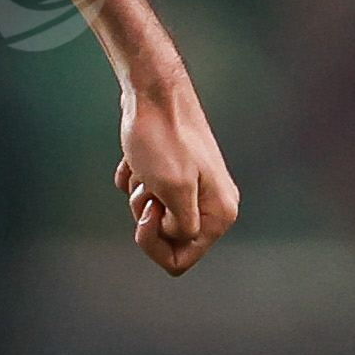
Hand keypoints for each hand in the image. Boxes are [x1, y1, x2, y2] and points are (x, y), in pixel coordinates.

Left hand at [116, 80, 238, 274]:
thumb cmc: (163, 138)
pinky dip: (135, 178)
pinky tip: (138, 158)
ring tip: (145, 168)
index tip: (147, 213)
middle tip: (147, 186)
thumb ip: (181, 227)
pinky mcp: (173, 173)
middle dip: (146, 217)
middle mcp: (212, 203)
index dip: (155, 244)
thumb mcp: (173, 190)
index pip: (182, 260)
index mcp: (219, 213)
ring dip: (139, 195)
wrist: (153, 94)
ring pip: (153, 216)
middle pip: (166, 239)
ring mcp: (193, 188)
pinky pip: (144, 193)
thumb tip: (179, 238)